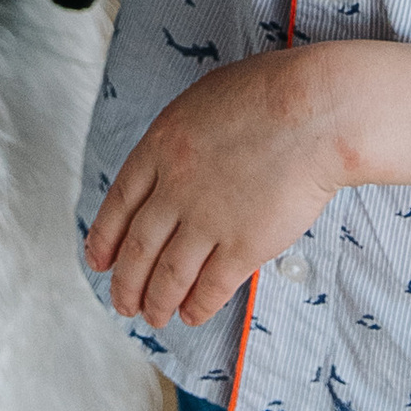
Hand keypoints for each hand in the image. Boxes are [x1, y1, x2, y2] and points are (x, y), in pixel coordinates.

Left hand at [85, 51, 340, 329]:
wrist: (313, 111)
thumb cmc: (268, 93)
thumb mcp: (201, 100)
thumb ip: (179, 138)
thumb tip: (168, 165)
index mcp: (160, 146)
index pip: (119, 204)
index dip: (104, 238)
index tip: (97, 261)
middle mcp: (175, 187)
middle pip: (138, 248)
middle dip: (126, 282)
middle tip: (122, 302)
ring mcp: (208, 219)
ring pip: (168, 276)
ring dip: (156, 303)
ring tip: (153, 317)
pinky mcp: (244, 246)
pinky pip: (211, 287)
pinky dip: (197, 306)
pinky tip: (192, 315)